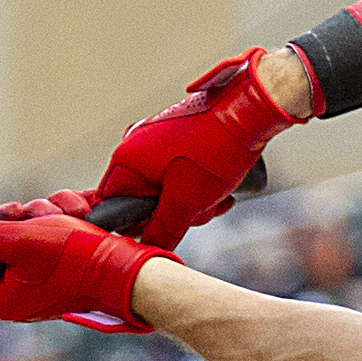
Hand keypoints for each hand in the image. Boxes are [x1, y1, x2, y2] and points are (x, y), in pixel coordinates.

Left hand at [0, 195, 173, 331]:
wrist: (126, 269)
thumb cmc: (73, 259)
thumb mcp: (18, 240)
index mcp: (4, 297)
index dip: (4, 224)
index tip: (20, 218)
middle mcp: (24, 292)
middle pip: (11, 234)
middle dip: (33, 216)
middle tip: (50, 219)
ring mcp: (47, 280)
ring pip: (37, 227)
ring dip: (55, 213)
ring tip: (76, 219)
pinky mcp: (70, 267)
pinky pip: (59, 232)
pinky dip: (71, 219)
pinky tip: (85, 217)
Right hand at [98, 52, 297, 252]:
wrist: (249, 110)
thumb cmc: (215, 149)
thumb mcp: (187, 202)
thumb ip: (162, 231)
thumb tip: (146, 250)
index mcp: (126, 160)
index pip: (112, 204)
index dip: (138, 224)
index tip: (164, 228)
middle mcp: (136, 146)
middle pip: (143, 200)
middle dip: (176, 214)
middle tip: (201, 210)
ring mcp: (157, 139)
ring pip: (167, 189)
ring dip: (194, 203)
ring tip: (218, 197)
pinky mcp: (178, 136)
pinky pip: (180, 173)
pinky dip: (199, 185)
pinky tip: (222, 188)